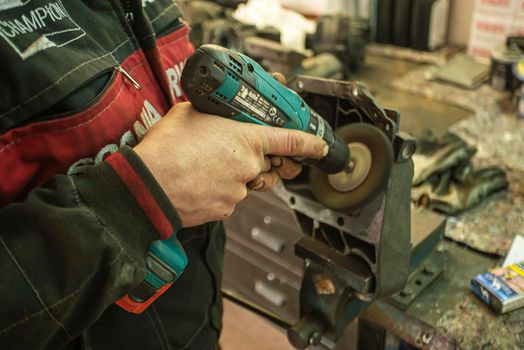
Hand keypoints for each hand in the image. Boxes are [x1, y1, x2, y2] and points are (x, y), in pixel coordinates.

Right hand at [134, 102, 326, 226]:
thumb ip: (215, 114)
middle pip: (266, 164)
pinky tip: (200, 181)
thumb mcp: (191, 113)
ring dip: (234, 174)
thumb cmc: (168, 148)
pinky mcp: (226, 210)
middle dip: (255, 159)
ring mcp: (239, 191)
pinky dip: (220, 190)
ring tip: (206, 166)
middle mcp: (249, 167)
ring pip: (246, 182)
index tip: (320, 147)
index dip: (310, 144)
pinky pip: (231, 198)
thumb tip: (217, 114)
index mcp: (247, 140)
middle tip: (231, 151)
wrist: (149, 186)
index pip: (291, 141)